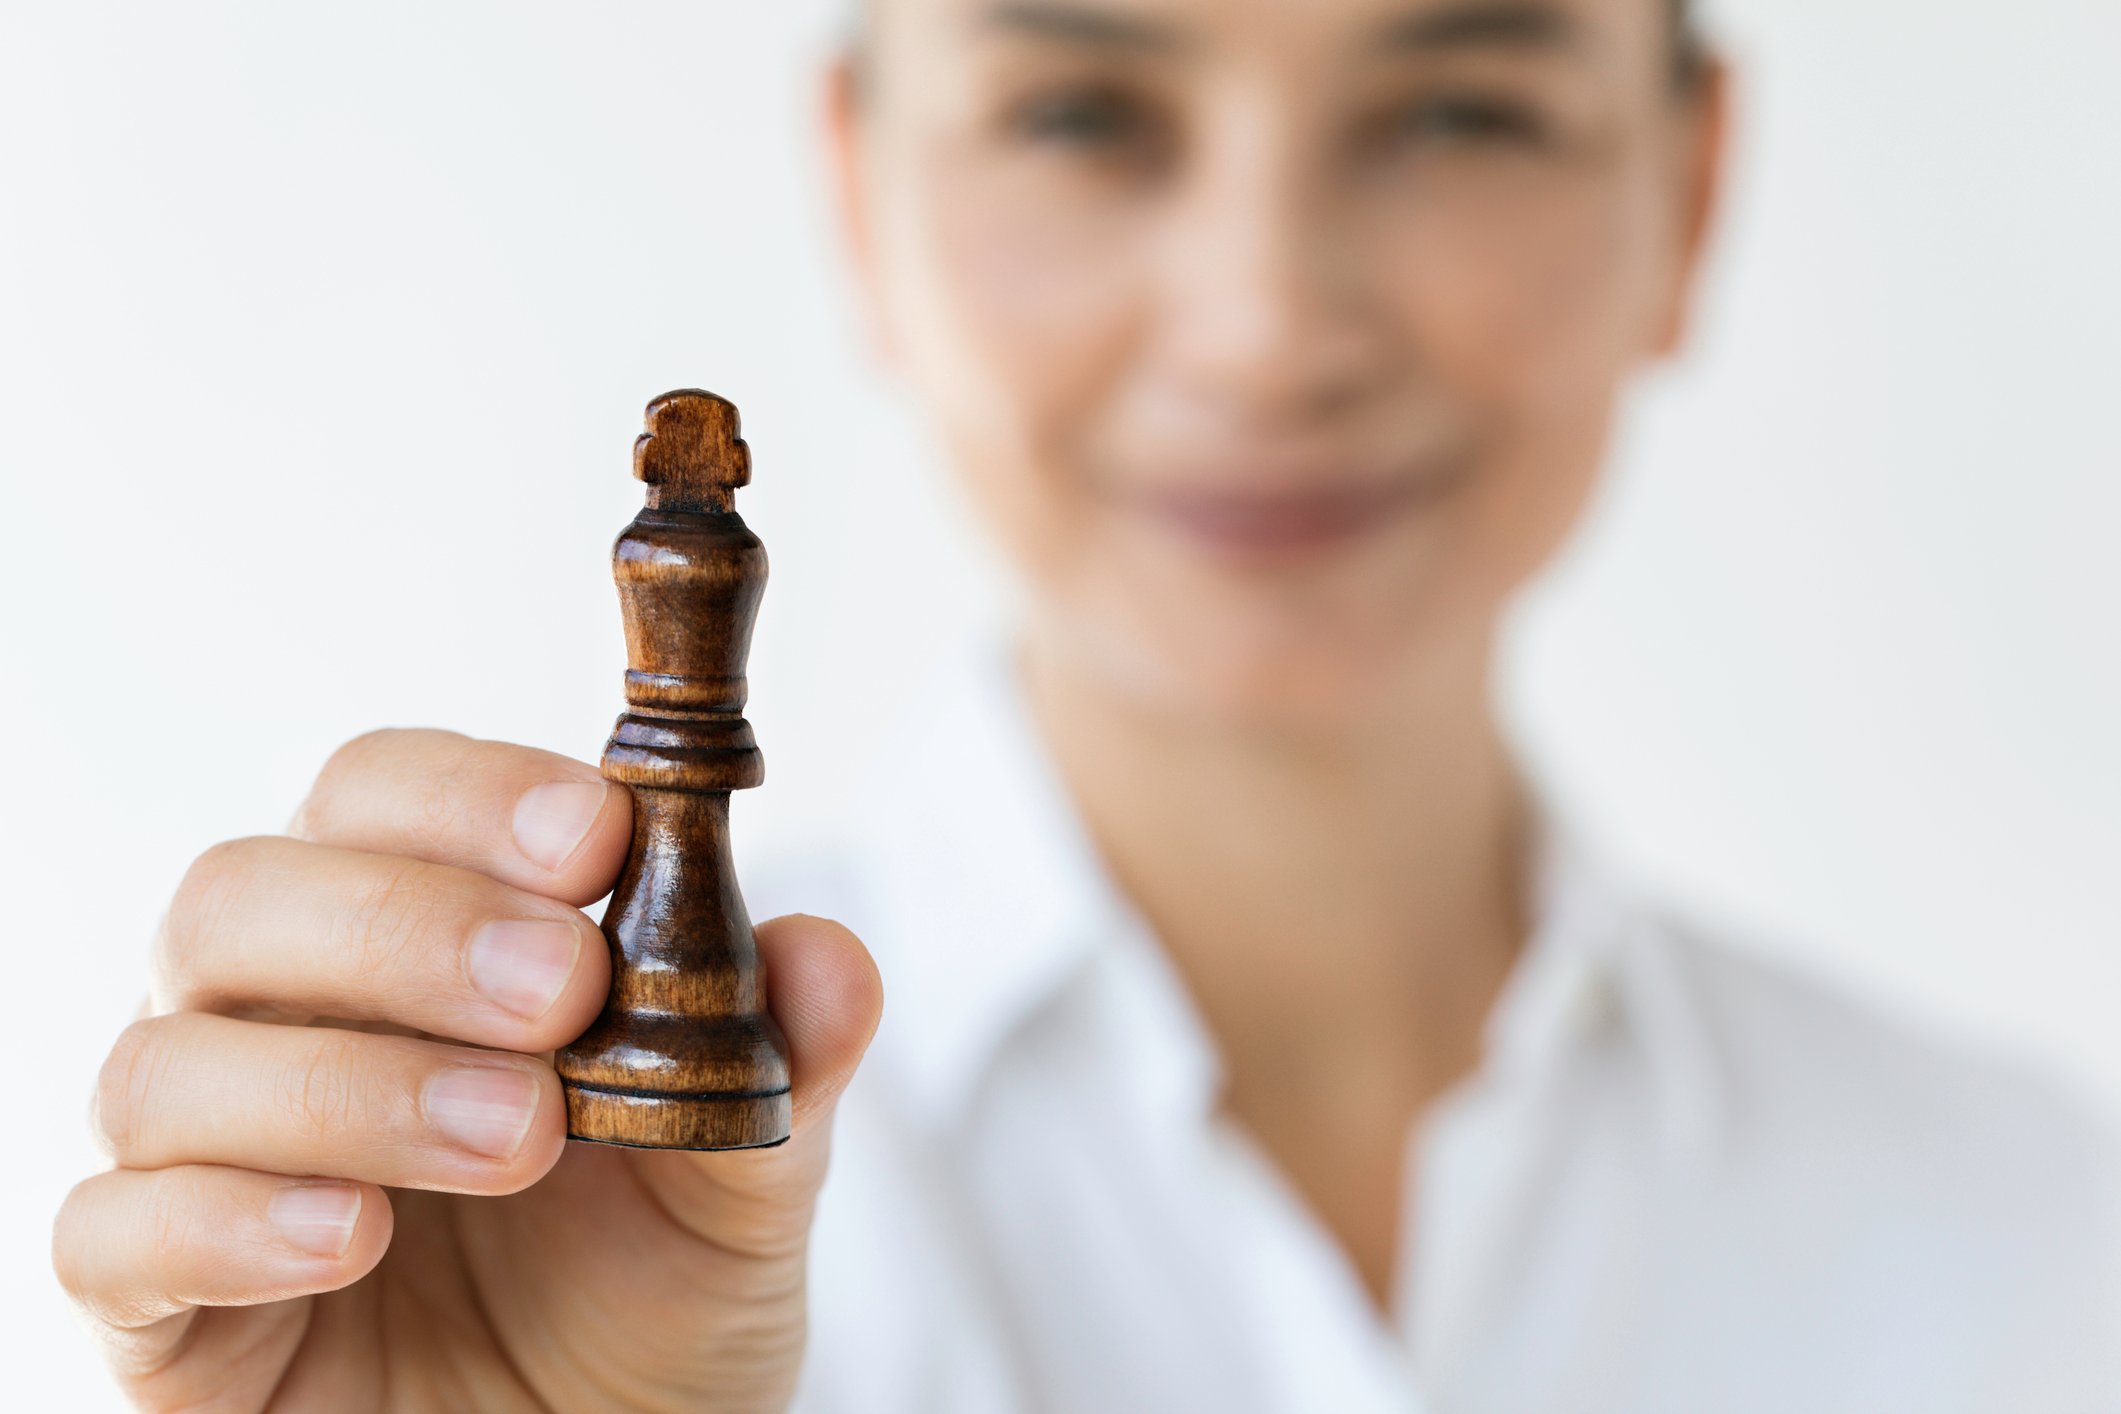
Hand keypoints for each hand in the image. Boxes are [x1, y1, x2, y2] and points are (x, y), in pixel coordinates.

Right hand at [53, 729, 883, 1412]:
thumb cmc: (647, 1294)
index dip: (473, 794)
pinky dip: (227, 1220)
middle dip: (411, 927)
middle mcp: (280, 1017)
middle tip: (564, 994)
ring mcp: (205, 1154)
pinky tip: (356, 1238)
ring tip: (516, 1138)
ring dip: (353, 1081)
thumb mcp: (746, 1183)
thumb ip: (781, 1065)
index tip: (597, 836)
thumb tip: (835, 960)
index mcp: (413, 938)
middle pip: (247, 894)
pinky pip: (113, 1234)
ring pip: (171, 1058)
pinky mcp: (156, 1305)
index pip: (383, 794)